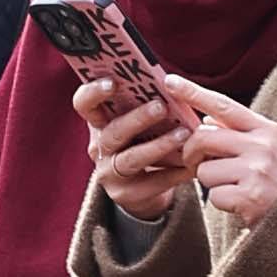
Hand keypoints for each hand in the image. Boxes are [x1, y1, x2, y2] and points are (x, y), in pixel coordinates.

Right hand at [69, 63, 191, 226]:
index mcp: (99, 122)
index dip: (93, 92)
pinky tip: (193, 163)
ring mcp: (109, 173)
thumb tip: (168, 82)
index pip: (84, 104)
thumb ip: (142, 104)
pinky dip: (175, 172)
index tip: (112, 82)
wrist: (140, 190)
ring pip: (132, 158)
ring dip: (159, 145)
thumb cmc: (142, 142)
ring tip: (183, 134)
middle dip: (137, 118)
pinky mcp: (125, 195)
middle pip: (113, 131)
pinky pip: (153, 182)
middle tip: (161, 106)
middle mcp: (99, 147)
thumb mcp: (136, 122)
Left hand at [177, 84, 276, 226]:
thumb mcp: (268, 148)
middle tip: (195, 163)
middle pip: (204, 137)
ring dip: (211, 182)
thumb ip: (239, 133)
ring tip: (234, 187)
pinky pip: (213, 195)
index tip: (169, 81)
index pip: (224, 105)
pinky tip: (240, 204)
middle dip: (192, 152)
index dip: (194, 93)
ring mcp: (258, 171)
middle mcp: (263, 146)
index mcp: (267, 129)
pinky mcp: (251, 197)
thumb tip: (206, 119)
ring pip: (205, 170)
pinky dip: (221, 202)